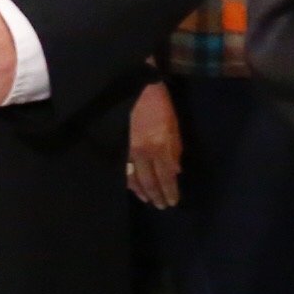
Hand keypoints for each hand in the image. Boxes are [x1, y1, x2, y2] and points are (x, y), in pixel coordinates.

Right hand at [126, 81, 182, 208]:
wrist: (135, 87)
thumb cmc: (159, 103)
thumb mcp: (174, 125)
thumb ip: (175, 149)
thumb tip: (175, 171)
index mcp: (159, 146)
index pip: (166, 176)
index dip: (169, 191)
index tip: (173, 202)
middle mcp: (143, 152)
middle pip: (150, 181)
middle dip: (156, 195)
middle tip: (161, 206)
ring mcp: (127, 150)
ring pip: (133, 178)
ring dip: (141, 191)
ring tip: (147, 200)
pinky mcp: (117, 145)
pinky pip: (122, 168)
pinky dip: (127, 180)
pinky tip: (131, 186)